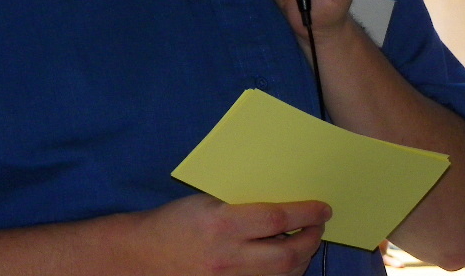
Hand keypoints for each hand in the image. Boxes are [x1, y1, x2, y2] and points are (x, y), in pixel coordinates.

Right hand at [139, 194, 329, 275]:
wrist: (141, 258)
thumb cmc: (175, 222)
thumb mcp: (208, 201)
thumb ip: (242, 202)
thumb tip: (283, 198)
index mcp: (223, 224)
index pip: (279, 217)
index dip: (307, 213)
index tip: (323, 208)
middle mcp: (228, 257)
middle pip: (287, 254)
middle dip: (311, 240)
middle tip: (319, 227)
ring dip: (301, 261)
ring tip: (306, 244)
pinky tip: (287, 265)